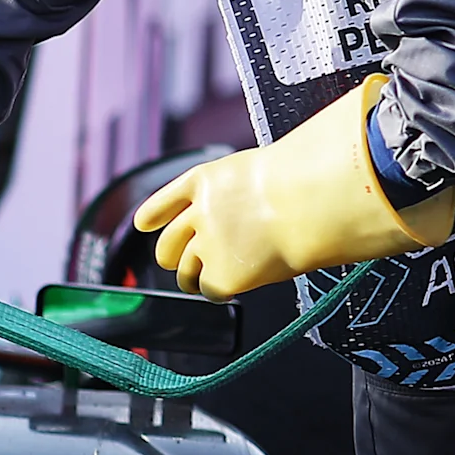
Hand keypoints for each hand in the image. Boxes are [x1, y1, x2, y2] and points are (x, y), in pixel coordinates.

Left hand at [132, 75, 453, 296]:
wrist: (309, 199)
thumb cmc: (305, 176)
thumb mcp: (268, 166)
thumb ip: (251, 182)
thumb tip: (282, 173)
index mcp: (206, 179)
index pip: (166, 200)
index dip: (153, 215)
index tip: (144, 225)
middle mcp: (198, 212)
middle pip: (167, 243)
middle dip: (172, 254)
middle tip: (177, 262)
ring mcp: (206, 243)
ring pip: (183, 271)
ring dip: (189, 276)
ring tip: (197, 281)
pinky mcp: (221, 272)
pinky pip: (210, 288)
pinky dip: (217, 289)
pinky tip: (223, 288)